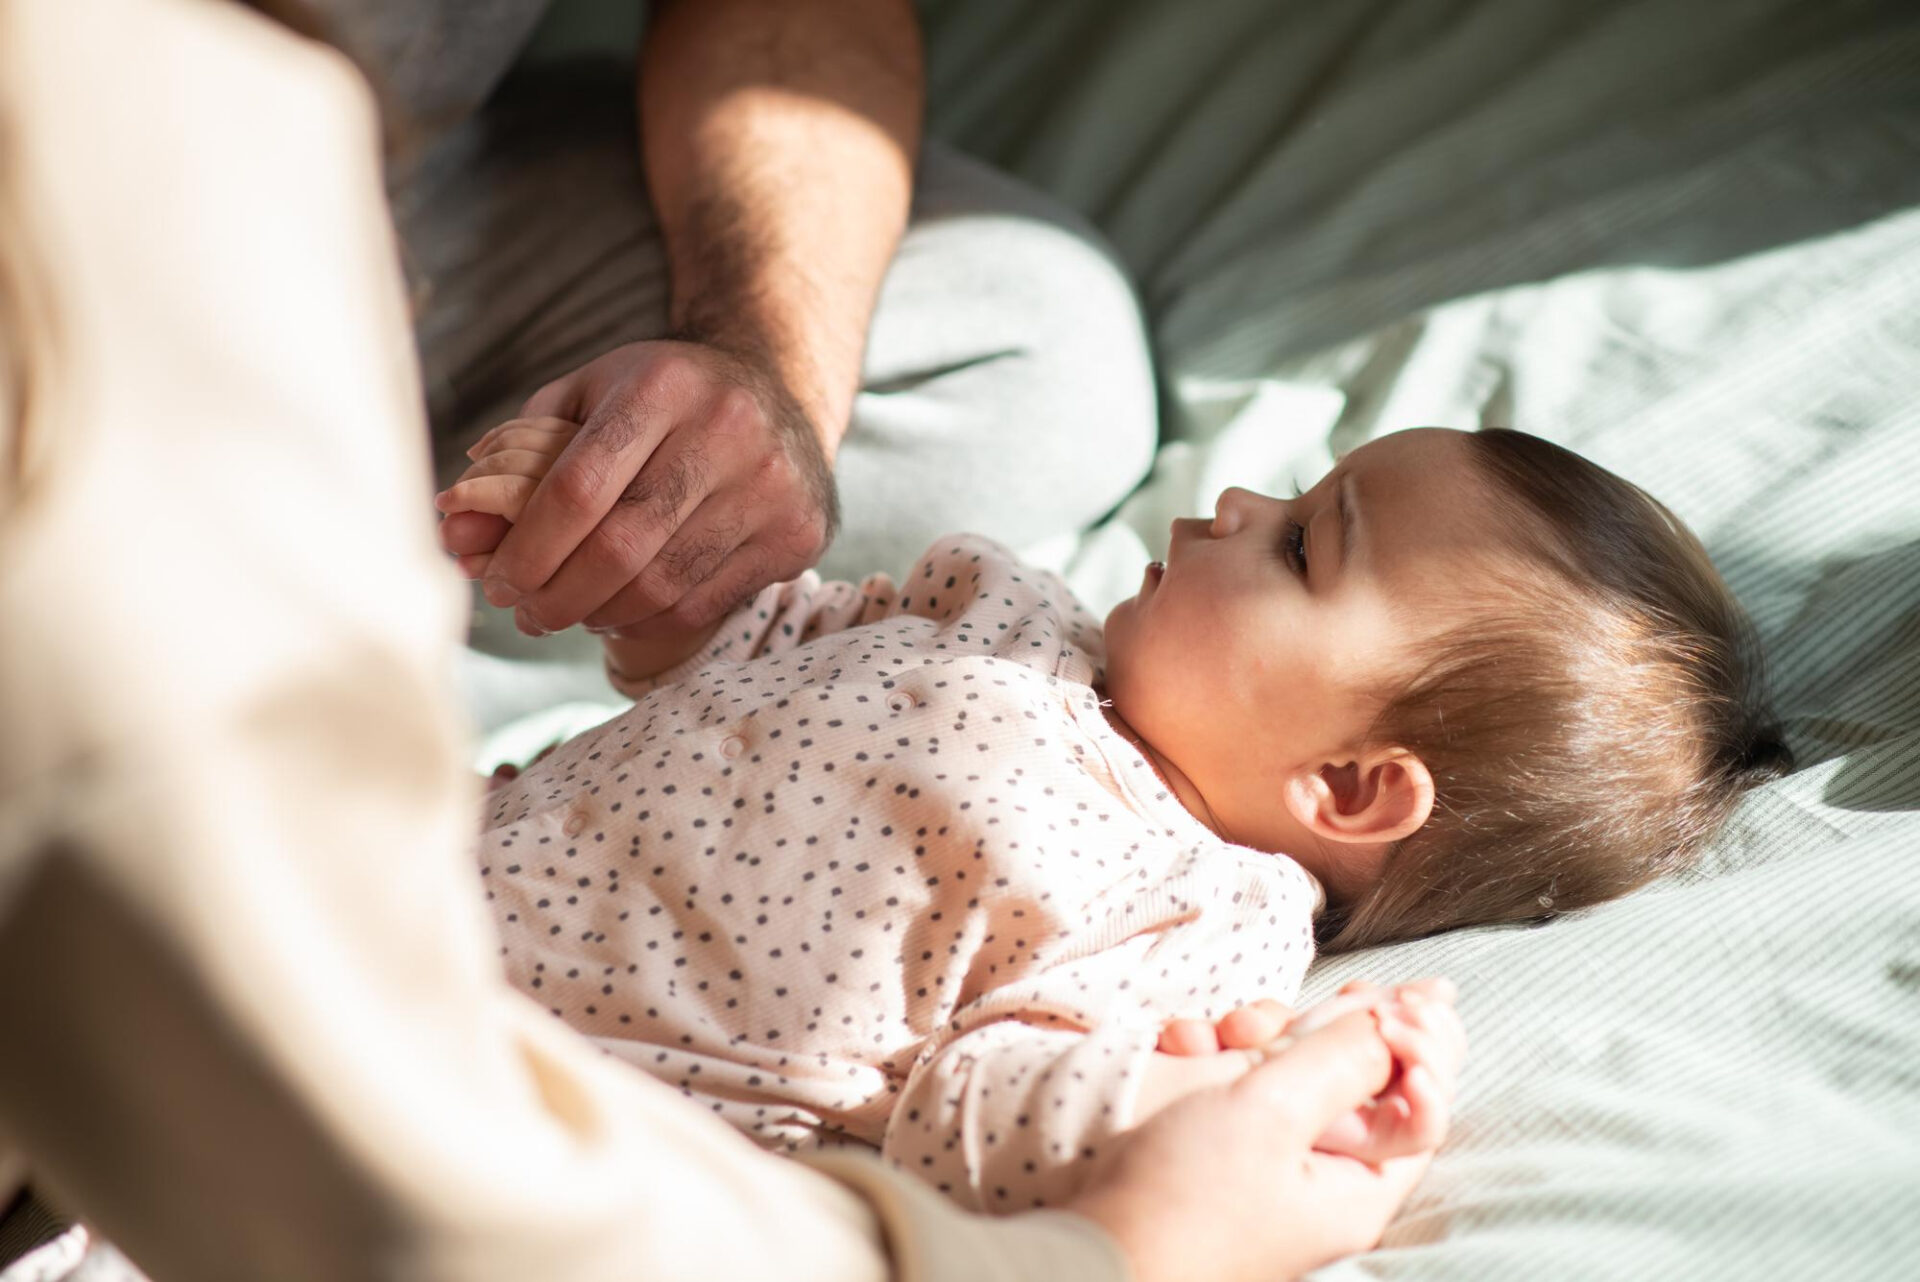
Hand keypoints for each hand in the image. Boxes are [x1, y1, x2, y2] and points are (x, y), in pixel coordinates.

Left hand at [440, 340, 837, 637]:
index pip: (578, 488)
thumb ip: (519, 458)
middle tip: (525, 612)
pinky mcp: (797, 534)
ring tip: (567, 613)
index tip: (497, 580)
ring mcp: (771, 487)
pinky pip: (702, 603)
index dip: (527, 549)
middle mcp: (727, 432)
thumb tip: (456, 534)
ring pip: (661, 585)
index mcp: (663, 385)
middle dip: (556, 594)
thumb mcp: (589, 395)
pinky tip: (619, 610)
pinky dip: (647, 620)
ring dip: (598, 615)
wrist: (778, 389)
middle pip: (619, 547)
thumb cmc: (662, 399)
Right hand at [1068, 1008, 1451, 1281]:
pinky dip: (1216, 1051)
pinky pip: (1241, 1079)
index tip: (1387, 1003)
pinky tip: (1182, 1044)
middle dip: (1322, 1026)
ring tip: (1217, 1034)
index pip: (1424, 1100)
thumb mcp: (1273, 1114)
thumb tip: (1401, 1021)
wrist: (1092, 1247)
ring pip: (1293, 1065)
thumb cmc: (1184, 1199)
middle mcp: (1324, 1172)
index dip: (1415, 1042)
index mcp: (1360, 1184)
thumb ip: (1342, 1058)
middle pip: (1356, 1073)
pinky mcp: (1226, 1142)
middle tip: (1298, 1008)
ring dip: (1260, 1031)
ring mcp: (1272, 1156)